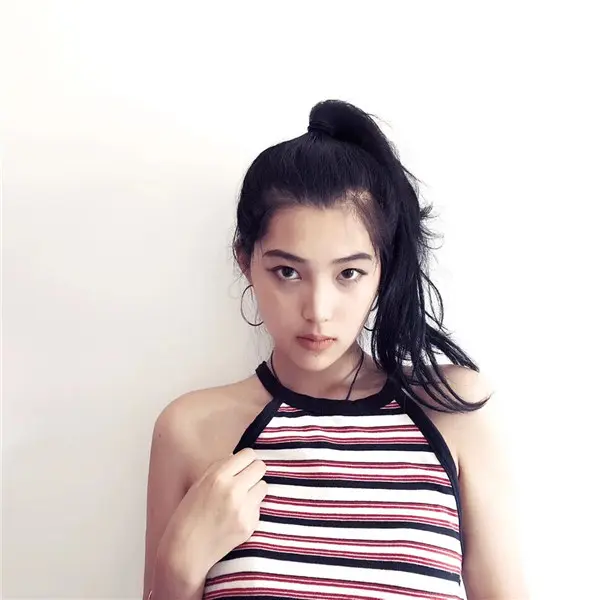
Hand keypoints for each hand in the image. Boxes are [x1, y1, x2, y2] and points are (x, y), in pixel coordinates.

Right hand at [156, 447, 267, 588]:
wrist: (185, 551)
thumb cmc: (187, 515)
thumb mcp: (198, 485)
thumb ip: (218, 468)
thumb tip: (236, 457)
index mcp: (218, 477)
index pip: (249, 454)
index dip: (246, 459)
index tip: (243, 466)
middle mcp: (233, 490)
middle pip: (261, 467)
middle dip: (253, 472)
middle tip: (244, 480)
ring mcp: (243, 509)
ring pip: (263, 486)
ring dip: (254, 490)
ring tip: (240, 499)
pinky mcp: (249, 525)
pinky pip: (259, 507)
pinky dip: (251, 509)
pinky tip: (235, 517)